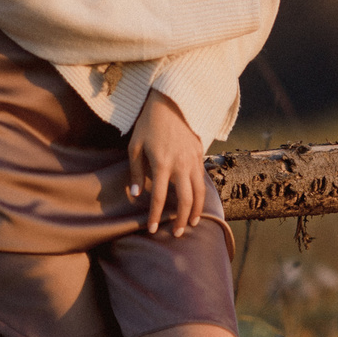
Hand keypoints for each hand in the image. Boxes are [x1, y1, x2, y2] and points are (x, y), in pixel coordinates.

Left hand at [126, 90, 208, 236]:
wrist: (171, 102)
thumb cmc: (148, 124)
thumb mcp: (134, 147)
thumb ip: (136, 172)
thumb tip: (137, 195)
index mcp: (162, 164)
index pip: (160, 198)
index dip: (156, 216)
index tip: (153, 229)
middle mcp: (181, 164)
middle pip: (187, 199)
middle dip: (182, 219)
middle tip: (178, 233)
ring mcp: (194, 159)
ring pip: (200, 191)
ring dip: (197, 210)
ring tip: (193, 223)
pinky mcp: (201, 154)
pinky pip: (202, 178)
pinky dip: (201, 193)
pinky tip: (197, 202)